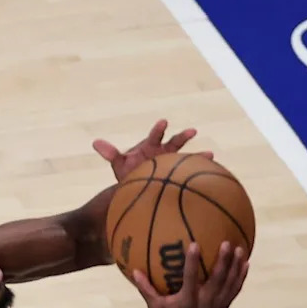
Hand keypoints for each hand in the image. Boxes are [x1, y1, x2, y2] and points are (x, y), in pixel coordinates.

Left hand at [92, 120, 213, 181]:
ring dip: (197, 155)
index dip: (159, 129)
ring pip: (186, 157)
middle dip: (182, 137)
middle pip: (174, 142)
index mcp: (150, 146)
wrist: (137, 186)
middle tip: (192, 131)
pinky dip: (200, 171)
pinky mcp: (178, 175)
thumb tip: (96, 142)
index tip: (164, 122)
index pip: (155, 136)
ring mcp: (173, 163)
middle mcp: (164, 152)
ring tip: (209, 154)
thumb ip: (111, 153)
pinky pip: (190, 173)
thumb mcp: (119, 164)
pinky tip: (211, 172)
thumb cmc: (129, 174)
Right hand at [133, 241, 248, 307]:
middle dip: (223, 261)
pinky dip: (240, 276)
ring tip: (240, 248)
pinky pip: (235, 289)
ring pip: (230, 284)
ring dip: (235, 266)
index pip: (191, 279)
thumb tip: (134, 270)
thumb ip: (145, 289)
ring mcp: (217, 305)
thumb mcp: (155, 307)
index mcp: (187, 301)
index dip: (193, 262)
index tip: (195, 244)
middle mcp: (205, 302)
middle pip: (217, 280)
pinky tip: (245, 262)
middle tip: (226, 243)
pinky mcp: (224, 307)